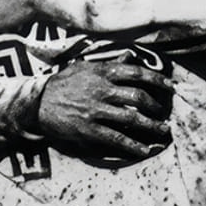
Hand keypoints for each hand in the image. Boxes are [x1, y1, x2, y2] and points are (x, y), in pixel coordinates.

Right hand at [36, 59, 173, 159]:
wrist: (35, 103)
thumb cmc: (62, 84)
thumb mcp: (84, 68)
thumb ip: (109, 64)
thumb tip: (131, 56)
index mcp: (102, 73)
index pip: (137, 73)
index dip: (157, 80)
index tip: (170, 87)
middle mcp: (102, 91)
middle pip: (138, 98)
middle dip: (157, 107)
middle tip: (166, 113)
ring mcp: (95, 111)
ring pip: (131, 119)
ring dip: (151, 127)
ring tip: (163, 131)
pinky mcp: (88, 130)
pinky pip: (115, 138)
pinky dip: (132, 145)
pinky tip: (145, 150)